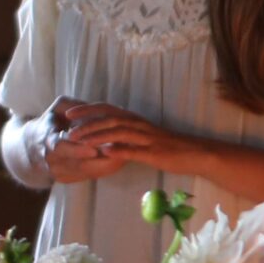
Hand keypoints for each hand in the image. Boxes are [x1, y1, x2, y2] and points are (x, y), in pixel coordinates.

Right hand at [32, 101, 115, 183]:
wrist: (32, 147)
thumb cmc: (52, 122)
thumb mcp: (58, 108)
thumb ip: (75, 105)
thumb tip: (98, 108)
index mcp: (46, 139)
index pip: (60, 146)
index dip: (77, 149)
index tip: (95, 148)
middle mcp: (51, 160)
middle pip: (77, 164)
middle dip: (100, 160)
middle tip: (120, 151)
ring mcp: (59, 172)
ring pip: (86, 172)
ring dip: (107, 164)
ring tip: (125, 153)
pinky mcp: (66, 179)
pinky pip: (88, 176)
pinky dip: (104, 168)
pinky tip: (119, 159)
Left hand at [48, 100, 190, 176]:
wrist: (195, 153)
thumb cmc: (169, 146)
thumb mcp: (143, 137)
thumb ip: (125, 135)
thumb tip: (104, 138)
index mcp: (135, 119)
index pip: (107, 110)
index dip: (87, 110)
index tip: (69, 114)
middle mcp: (139, 125)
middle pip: (109, 120)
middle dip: (86, 124)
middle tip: (68, 130)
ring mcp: (146, 138)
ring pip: (118, 132)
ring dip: (97, 135)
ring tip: (79, 141)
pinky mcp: (154, 152)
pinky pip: (134, 150)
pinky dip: (119, 149)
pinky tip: (105, 152)